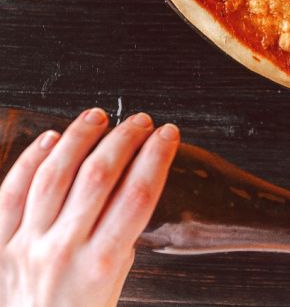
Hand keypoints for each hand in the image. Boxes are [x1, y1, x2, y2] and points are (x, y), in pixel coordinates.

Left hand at [0, 109, 179, 306]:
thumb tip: (130, 181)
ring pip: (54, 175)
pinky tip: (50, 138)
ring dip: (79, 138)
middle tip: (139, 122)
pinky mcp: (0, 243)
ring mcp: (28, 245)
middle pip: (99, 177)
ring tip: (97, 117)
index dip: (156, 157)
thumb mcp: (118, 277)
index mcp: (102, 263)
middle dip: (124, 140)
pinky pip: (11, 192)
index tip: (168, 135)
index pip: (138, 196)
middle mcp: (64, 251)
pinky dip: (30, 160)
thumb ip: (121, 233)